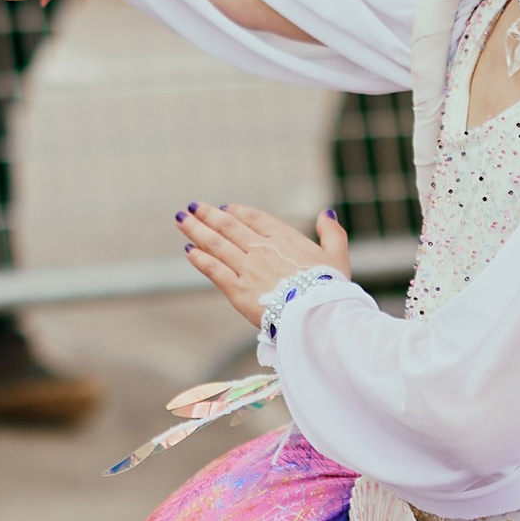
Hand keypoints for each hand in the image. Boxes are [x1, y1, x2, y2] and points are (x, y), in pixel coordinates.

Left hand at [178, 200, 349, 330]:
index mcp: (285, 238)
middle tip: (192, 207)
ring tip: (181, 219)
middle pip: (229, 226)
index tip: (224, 208)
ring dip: (196, 230)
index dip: (237, 212)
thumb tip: (326, 213)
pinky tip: (188, 251)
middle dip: (208, 215)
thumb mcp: (338, 256)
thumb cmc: (331, 288)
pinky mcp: (237, 289)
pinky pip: (214, 269)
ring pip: (216, 244)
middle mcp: (262, 248)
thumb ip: (332, 232)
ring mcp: (248, 268)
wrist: (317, 313)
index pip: (254, 218)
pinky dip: (200, 259)